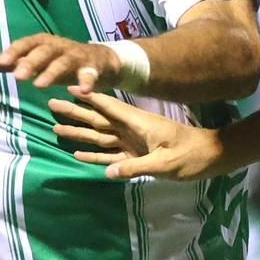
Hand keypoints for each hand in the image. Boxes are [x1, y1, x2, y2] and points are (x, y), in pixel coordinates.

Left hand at [0, 34, 120, 91]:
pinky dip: (87, 81)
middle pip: (44, 51)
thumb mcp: (37, 61)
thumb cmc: (62, 61)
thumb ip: (13, 63)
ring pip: (64, 61)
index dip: (13, 52)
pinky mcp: (93, 67)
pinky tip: (83, 91)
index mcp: (44, 43)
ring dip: (52, 72)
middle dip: (31, 62)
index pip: (26, 44)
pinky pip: (90, 74)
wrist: (100, 60)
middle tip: (17, 76)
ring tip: (39, 85)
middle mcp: (59, 46)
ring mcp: (77, 56)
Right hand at [49, 90, 223, 180]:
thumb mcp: (165, 163)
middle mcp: (130, 129)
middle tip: (50, 104)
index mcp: (138, 123)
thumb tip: (107, 173)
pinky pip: (109, 154)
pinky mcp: (135, 156)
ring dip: (78, 133)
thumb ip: (136, 167)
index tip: (68, 86)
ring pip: (99, 136)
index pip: (108, 107)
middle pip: (97, 120)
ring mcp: (131, 142)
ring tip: (55, 128)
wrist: (209, 157)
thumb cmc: (190, 156)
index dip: (89, 98)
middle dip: (75, 112)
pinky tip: (77, 153)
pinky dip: (94, 154)